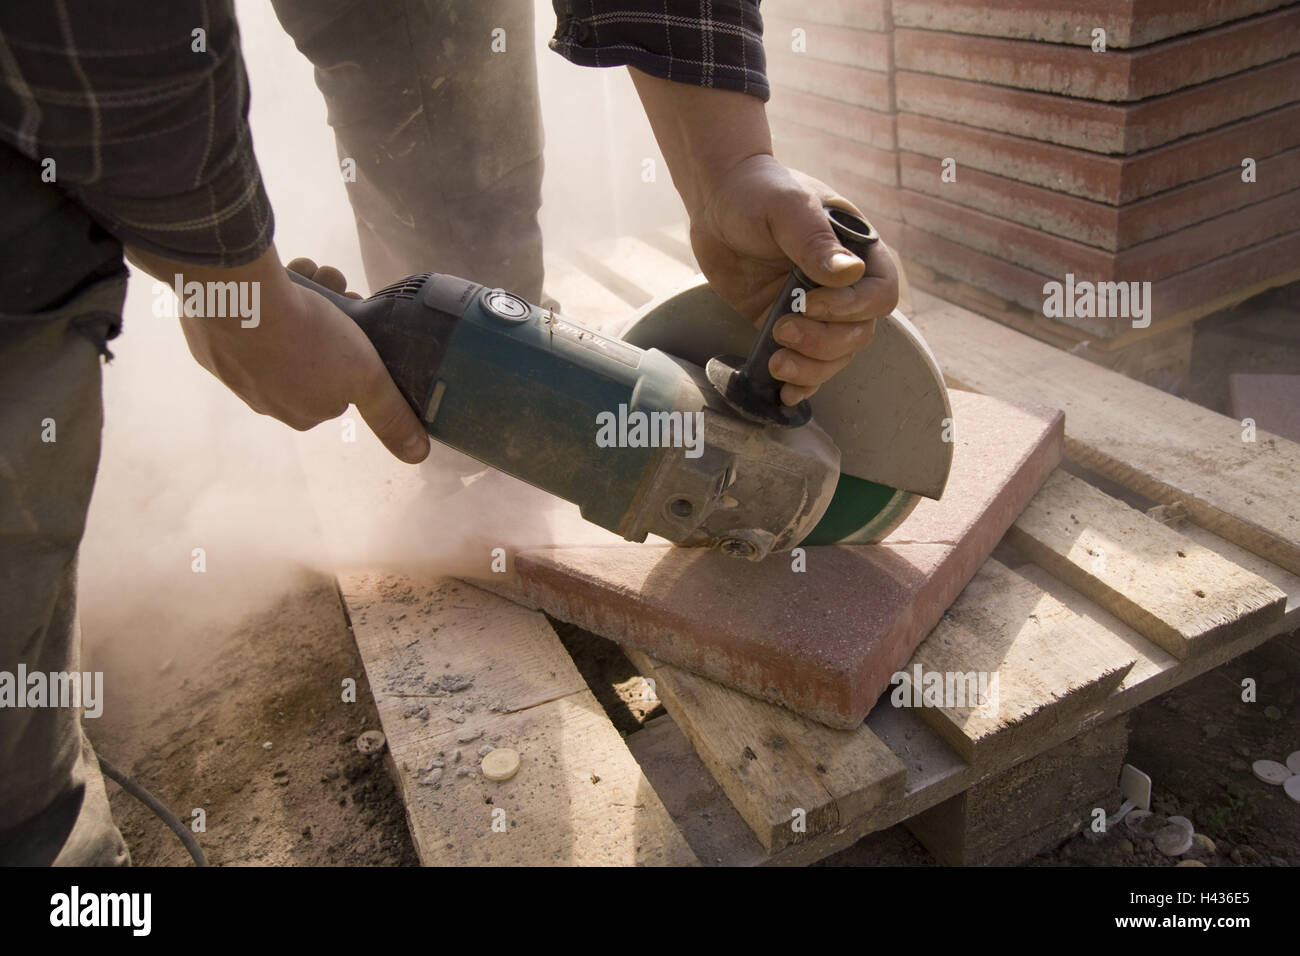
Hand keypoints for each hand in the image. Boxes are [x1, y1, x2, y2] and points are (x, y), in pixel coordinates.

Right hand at [161, 247, 429, 463]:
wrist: (236, 296)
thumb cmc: (306, 339)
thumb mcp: (367, 377)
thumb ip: (391, 415)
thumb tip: (417, 455)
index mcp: (300, 413)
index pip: (339, 384)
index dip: (353, 349)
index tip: (360, 319)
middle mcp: (262, 399)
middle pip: (311, 354)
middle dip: (330, 320)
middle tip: (340, 287)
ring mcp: (231, 370)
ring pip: (279, 332)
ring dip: (305, 300)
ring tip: (316, 273)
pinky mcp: (208, 341)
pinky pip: (245, 318)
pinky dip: (265, 296)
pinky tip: (279, 278)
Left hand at [689, 156, 898, 404]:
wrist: (716, 200)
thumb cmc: (757, 192)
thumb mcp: (786, 208)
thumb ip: (814, 241)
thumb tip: (850, 273)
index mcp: (857, 251)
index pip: (879, 294)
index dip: (851, 309)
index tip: (809, 303)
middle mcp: (844, 285)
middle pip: (858, 333)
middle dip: (824, 342)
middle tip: (783, 331)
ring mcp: (817, 309)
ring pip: (835, 355)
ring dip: (811, 368)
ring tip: (777, 363)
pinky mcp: (787, 325)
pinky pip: (806, 363)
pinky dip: (800, 382)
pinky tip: (784, 393)